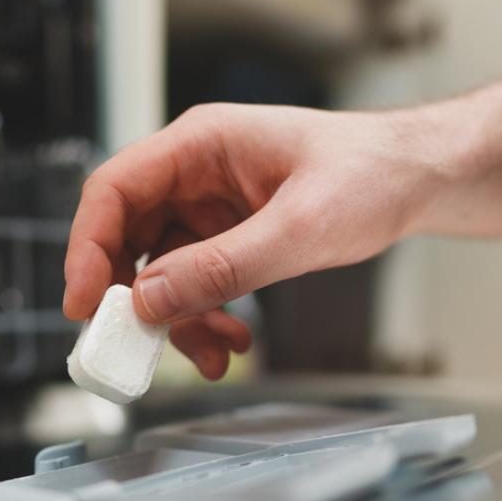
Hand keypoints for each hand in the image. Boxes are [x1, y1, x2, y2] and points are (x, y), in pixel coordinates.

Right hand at [63, 102, 452, 378]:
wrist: (416, 181)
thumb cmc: (370, 174)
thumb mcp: (299, 227)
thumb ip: (222, 266)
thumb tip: (150, 300)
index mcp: (201, 145)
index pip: (114, 189)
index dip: (87, 247)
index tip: (85, 304)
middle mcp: (195, 174)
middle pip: (127, 236)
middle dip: (131, 297)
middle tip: (135, 346)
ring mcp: (209, 207)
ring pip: (161, 271)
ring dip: (177, 319)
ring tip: (212, 354)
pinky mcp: (228, 236)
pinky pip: (195, 282)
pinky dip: (204, 317)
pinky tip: (231, 342)